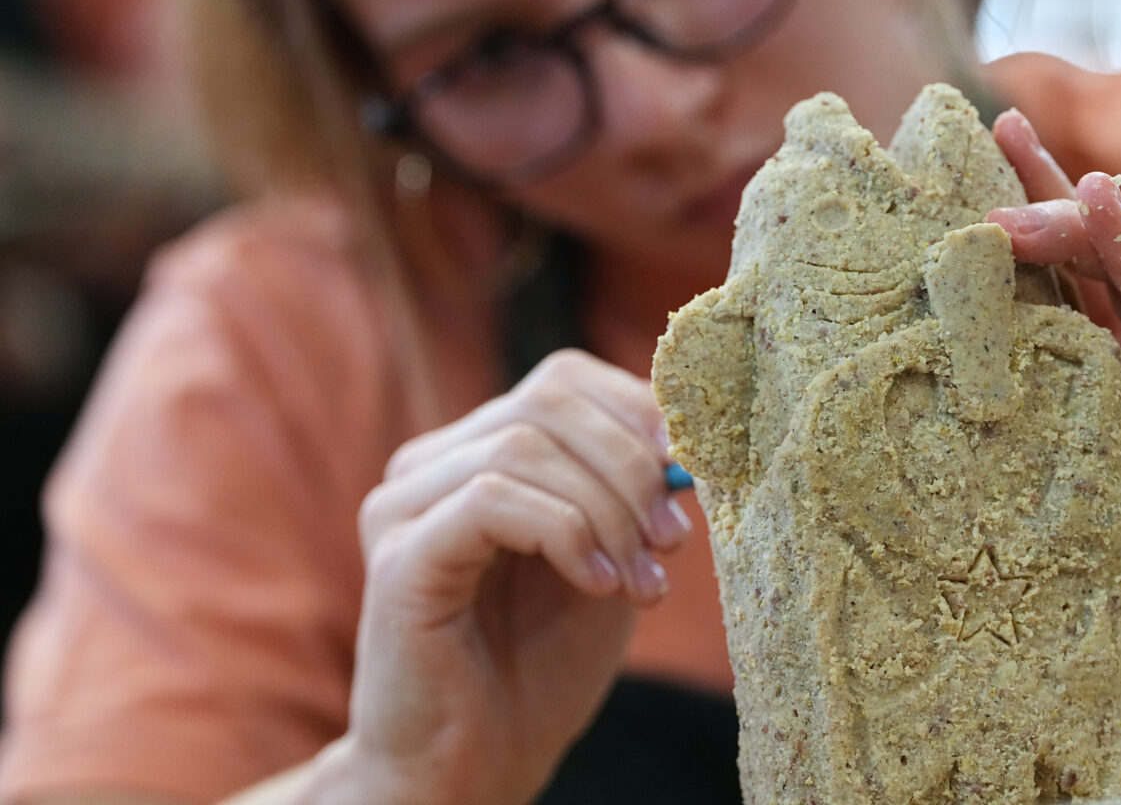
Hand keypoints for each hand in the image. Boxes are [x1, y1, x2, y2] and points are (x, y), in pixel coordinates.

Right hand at [329, 349, 692, 804]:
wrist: (476, 766)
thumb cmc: (541, 664)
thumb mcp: (611, 556)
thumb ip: (636, 492)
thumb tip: (692, 434)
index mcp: (478, 451)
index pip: (564, 380)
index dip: (639, 412)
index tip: (693, 473)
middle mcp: (431, 463)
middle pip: (549, 401)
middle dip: (631, 465)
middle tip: (674, 537)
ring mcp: (404, 504)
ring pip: (526, 445)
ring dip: (607, 510)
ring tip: (642, 581)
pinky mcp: (400, 555)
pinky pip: (493, 499)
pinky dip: (564, 534)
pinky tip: (596, 586)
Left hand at [986, 111, 1120, 766]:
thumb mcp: (1050, 506)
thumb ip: (995, 461)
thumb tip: (877, 437)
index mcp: (1113, 375)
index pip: (1072, 273)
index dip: (1035, 206)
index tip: (985, 138)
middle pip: (1120, 268)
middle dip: (1067, 207)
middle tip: (1006, 151)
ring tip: (1101, 193)